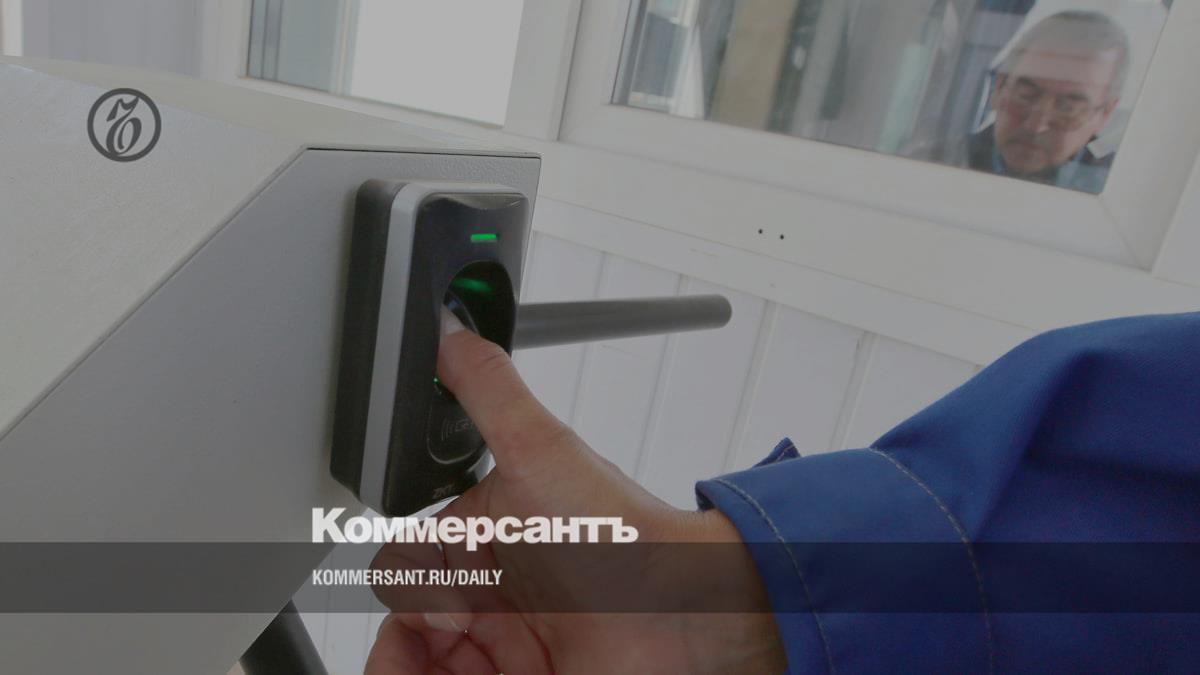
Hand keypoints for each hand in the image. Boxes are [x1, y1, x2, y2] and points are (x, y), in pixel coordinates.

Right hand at [365, 311, 784, 673]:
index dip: (413, 587)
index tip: (451, 604)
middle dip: (407, 643)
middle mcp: (494, 593)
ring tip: (450, 670)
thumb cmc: (623, 534)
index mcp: (486, 538)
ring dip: (415, 670)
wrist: (685, 612)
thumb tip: (451, 331)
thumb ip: (490, 390)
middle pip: (410, 627)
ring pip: (426, 666)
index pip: (409, 567)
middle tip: (442, 645)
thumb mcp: (542, 450)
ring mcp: (510, 644)